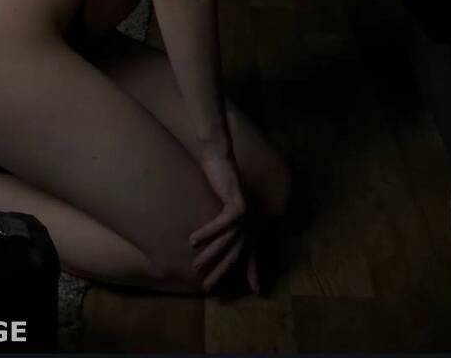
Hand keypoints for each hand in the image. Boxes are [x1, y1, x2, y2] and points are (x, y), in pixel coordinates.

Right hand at [190, 149, 260, 293]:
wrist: (221, 159)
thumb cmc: (219, 181)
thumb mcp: (223, 206)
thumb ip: (225, 222)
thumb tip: (215, 237)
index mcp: (249, 225)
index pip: (252, 254)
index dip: (254, 272)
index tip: (257, 291)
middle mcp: (251, 223)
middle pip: (235, 254)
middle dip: (222, 271)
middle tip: (209, 287)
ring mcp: (246, 216)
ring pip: (226, 242)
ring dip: (210, 255)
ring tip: (196, 266)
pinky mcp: (237, 206)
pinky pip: (220, 225)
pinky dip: (206, 233)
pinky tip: (193, 240)